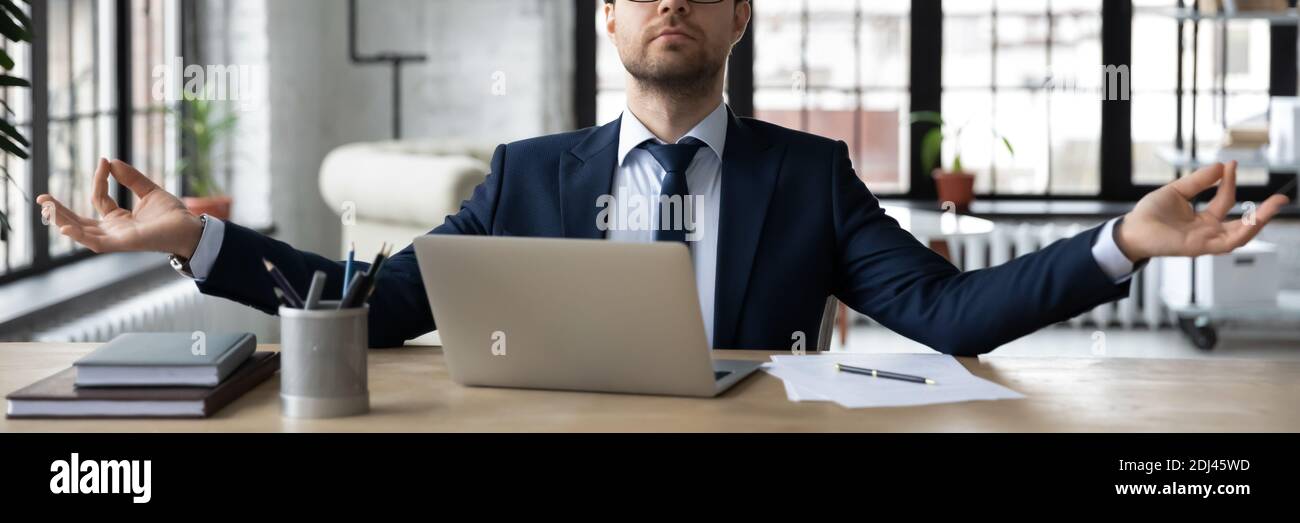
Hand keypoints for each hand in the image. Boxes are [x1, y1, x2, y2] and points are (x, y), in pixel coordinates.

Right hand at [35, 159, 204, 257]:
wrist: (191, 228)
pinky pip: (96, 242)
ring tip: (47, 208)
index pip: (98, 199)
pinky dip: (80, 235)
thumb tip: (112, 161)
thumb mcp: (150, 191)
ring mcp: (117, 239)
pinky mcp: (123, 244)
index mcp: (119, 219)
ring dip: (63, 220)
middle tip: (41, 198)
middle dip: (59, 211)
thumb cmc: (174, 215)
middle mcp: (114, 231)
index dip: (98, 180)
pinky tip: (65, 226)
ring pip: (83, 231)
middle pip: (80, 221)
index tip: (104, 161)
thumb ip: (131, 178)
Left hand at [1115, 160, 1290, 260]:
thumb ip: (1199, 181)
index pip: (1225, 201)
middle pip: (1243, 224)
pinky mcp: (1200, 248)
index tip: (1231, 164)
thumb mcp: (1177, 191)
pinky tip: (1254, 219)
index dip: (1229, 182)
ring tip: (1275, 206)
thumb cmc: (1149, 213)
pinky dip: (1242, 232)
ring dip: (1260, 222)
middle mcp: (1208, 232)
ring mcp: (1206, 241)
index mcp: (1204, 220)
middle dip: (1264, 212)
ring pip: (1241, 235)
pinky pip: (1227, 243)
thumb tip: (1221, 165)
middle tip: (1281, 198)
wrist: (1131, 229)